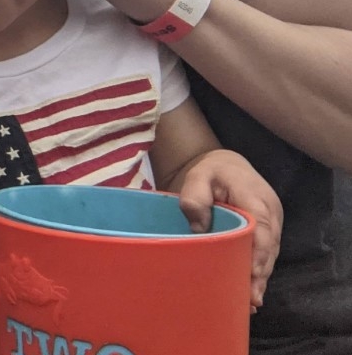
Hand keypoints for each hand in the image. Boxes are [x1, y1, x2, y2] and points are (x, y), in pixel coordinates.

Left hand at [176, 149, 282, 310]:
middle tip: (250, 299)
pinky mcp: (267, 232)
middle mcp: (270, 212)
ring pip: (269, 255)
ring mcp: (272, 224)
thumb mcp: (198, 176)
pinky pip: (265, 254)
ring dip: (260, 278)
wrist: (227, 166)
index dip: (259, 252)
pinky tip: (251, 292)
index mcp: (255, 197)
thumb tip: (199, 228)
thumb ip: (195, 197)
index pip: (262, 227)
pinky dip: (259, 273)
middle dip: (260, 273)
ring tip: (250, 302)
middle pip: (269, 247)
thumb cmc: (211, 172)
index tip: (253, 273)